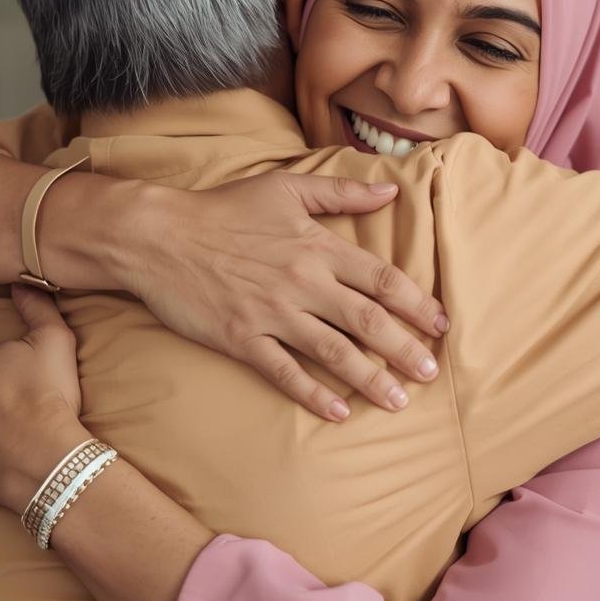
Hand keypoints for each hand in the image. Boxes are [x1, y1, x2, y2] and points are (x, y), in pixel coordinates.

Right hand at [128, 173, 448, 421]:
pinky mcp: (241, 338)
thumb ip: (341, 191)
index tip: (441, 324)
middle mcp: (302, 282)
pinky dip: (313, 393)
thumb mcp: (285, 187)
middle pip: (366, 320)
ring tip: (397, 401)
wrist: (158, 236)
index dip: (417, 303)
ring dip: (369, 378)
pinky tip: (338, 413)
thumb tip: (391, 191)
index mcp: (317, 246)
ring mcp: (271, 313)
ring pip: (333, 351)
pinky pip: (284, 372)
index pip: (381, 278)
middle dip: (404, 348)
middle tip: (431, 373)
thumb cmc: (223, 209)